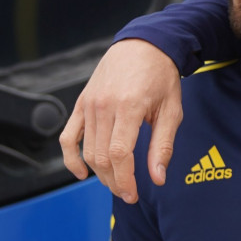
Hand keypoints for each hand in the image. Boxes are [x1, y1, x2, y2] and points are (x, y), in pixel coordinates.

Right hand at [59, 40, 183, 203]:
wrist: (143, 45)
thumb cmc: (161, 77)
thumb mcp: (171, 110)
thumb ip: (162, 146)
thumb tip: (157, 178)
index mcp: (129, 106)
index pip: (119, 154)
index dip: (125, 179)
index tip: (133, 195)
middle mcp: (104, 105)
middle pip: (101, 156)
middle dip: (114, 181)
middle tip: (128, 193)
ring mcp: (89, 104)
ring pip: (87, 150)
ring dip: (99, 173)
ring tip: (116, 182)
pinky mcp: (81, 103)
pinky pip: (68, 136)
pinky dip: (71, 158)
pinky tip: (81, 173)